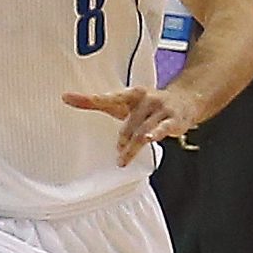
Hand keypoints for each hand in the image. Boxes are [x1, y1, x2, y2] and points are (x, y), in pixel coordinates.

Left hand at [61, 81, 202, 164]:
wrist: (185, 101)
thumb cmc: (148, 105)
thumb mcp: (123, 102)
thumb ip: (97, 102)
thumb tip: (66, 97)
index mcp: (131, 94)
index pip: (107, 97)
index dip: (88, 99)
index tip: (66, 97)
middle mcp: (146, 99)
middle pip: (128, 123)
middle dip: (122, 138)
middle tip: (117, 151)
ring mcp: (161, 109)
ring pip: (142, 130)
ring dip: (132, 145)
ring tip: (122, 158)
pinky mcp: (174, 120)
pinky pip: (163, 128)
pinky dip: (155, 133)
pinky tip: (149, 139)